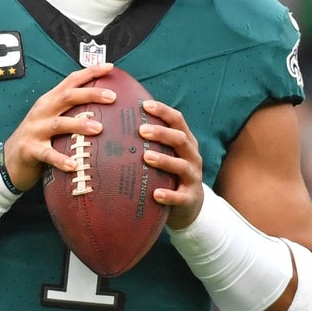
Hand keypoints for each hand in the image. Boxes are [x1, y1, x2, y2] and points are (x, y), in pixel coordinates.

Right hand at [1, 64, 116, 191]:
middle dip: (90, 94)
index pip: (70, 81)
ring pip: (59, 123)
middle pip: (67, 97)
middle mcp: (42, 111)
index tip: (110, 67)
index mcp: (50, 101)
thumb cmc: (39, 138)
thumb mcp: (53, 119)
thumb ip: (73, 112)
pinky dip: (60, 159)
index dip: (90, 72)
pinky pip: (47, 154)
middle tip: (112, 96)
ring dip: (79, 124)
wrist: (10, 160)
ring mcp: (34, 130)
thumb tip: (108, 109)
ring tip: (99, 128)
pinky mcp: (29, 149)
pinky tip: (74, 165)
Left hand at [139, 100, 204, 229]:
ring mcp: (193, 177)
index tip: (145, 105)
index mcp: (186, 141)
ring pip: (182, 166)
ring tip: (146, 157)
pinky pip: (180, 197)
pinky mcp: (190, 198)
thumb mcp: (166, 153)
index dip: (163, 111)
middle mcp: (192, 156)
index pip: (178, 120)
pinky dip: (169, 195)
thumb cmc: (169, 172)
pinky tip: (155, 194)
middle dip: (162, 133)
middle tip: (141, 130)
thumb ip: (151, 139)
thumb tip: (118, 118)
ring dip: (164, 160)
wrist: (189, 205)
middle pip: (180, 139)